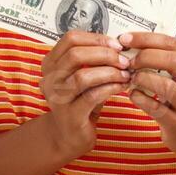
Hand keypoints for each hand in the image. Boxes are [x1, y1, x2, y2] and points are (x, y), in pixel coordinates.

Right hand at [37, 31, 130, 158]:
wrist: (69, 136)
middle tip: (124, 60)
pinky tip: (122, 87)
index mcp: (51, 64)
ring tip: (126, 74)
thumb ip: (93, 60)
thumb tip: (120, 46)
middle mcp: (49, 79)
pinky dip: (111, 88)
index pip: (71, 39)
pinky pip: (92, 96)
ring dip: (110, 72)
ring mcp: (57, 98)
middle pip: (76, 54)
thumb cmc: (79, 102)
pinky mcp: (70, 115)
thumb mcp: (83, 76)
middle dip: (105, 54)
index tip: (117, 45)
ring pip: (83, 76)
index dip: (96, 38)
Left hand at [120, 32, 175, 158]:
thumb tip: (131, 44)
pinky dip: (141, 99)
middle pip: (174, 61)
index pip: (173, 44)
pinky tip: (133, 95)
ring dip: (143, 79)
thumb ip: (165, 61)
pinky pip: (157, 108)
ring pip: (166, 86)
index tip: (126, 39)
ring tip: (131, 78)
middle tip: (129, 61)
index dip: (147, 39)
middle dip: (146, 57)